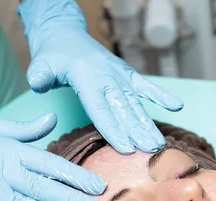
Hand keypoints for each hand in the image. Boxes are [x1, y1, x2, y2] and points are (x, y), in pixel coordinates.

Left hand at [18, 0, 183, 153]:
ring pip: (136, 104)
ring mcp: (120, 76)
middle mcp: (108, 78)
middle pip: (124, 110)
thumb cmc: (53, 55)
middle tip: (151, 151)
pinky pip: (145, 87)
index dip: (114, 129)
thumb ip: (40, 75)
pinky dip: (161, 96)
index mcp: (88, 78)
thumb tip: (38, 83)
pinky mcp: (126, 74)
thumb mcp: (41, 64)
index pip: (101, 109)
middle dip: (138, 132)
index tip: (127, 148)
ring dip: (148, 124)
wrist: (65, 35)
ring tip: (159, 143)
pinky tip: (177, 106)